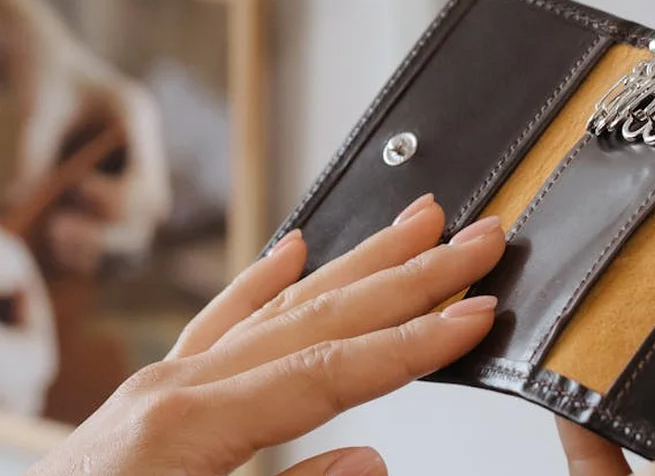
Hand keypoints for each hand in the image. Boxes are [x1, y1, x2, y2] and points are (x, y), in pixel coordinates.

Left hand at [27, 194, 505, 475]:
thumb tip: (372, 458)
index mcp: (189, 425)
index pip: (331, 367)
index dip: (414, 342)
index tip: (474, 313)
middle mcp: (178, 386)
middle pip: (320, 314)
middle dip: (407, 275)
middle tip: (472, 241)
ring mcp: (164, 383)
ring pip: (280, 303)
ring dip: (356, 262)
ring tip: (413, 226)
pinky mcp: (156, 395)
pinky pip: (219, 320)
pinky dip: (262, 281)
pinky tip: (295, 248)